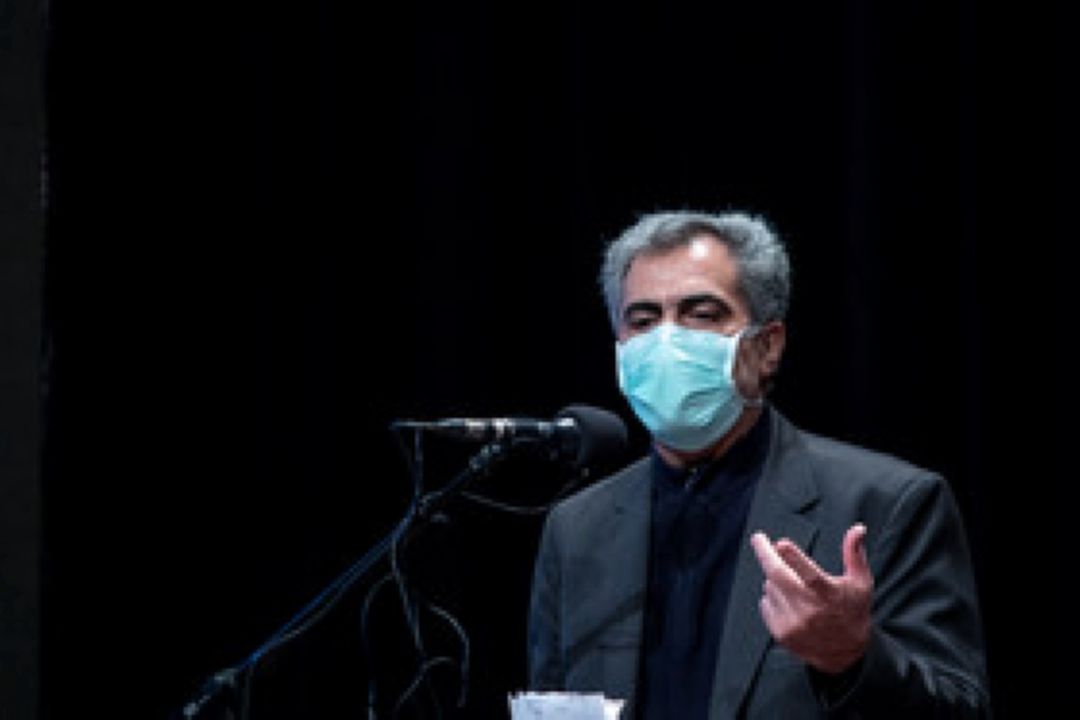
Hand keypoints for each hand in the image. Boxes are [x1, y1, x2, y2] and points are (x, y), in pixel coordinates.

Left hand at [750, 524, 873, 674]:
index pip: (810, 575)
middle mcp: (810, 611)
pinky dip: (771, 596)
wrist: (844, 654)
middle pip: (778, 577)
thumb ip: (855, 553)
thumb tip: (858, 527)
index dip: (795, 558)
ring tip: (794, 586)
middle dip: (764, 554)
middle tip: (758, 538)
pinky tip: (788, 602)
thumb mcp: (861, 582)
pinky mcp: (781, 633)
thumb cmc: (853, 610)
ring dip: (775, 578)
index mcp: (830, 595)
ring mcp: (793, 623)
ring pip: (770, 587)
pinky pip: (765, 603)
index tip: (781, 543)